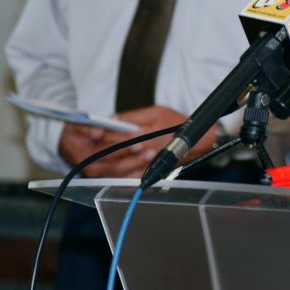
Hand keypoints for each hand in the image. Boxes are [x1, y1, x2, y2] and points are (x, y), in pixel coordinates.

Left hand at [58, 105, 211, 178]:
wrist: (199, 139)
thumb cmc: (177, 122)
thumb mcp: (156, 111)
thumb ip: (132, 117)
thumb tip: (112, 120)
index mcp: (149, 133)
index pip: (121, 136)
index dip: (104, 134)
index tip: (92, 131)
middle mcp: (149, 150)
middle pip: (119, 154)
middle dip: (102, 150)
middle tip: (90, 144)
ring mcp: (151, 163)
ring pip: (122, 168)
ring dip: (107, 163)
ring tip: (95, 157)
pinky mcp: (152, 172)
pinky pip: (131, 177)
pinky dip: (118, 175)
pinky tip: (108, 170)